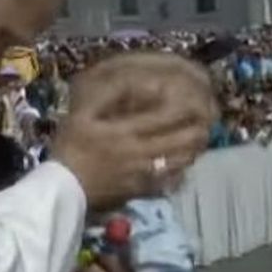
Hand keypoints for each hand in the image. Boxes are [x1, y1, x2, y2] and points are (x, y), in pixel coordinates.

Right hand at [51, 53, 215, 210]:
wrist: (63, 190)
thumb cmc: (71, 149)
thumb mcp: (80, 115)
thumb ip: (105, 96)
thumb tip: (131, 80)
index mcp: (127, 132)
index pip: (164, 118)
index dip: (184, 107)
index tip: (196, 97)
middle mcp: (142, 153)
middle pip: (181, 140)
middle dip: (198, 127)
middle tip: (207, 116)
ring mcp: (145, 175)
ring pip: (181, 160)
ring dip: (194, 147)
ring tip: (201, 136)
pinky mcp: (143, 190)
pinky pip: (171, 179)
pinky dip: (182, 168)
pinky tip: (184, 161)